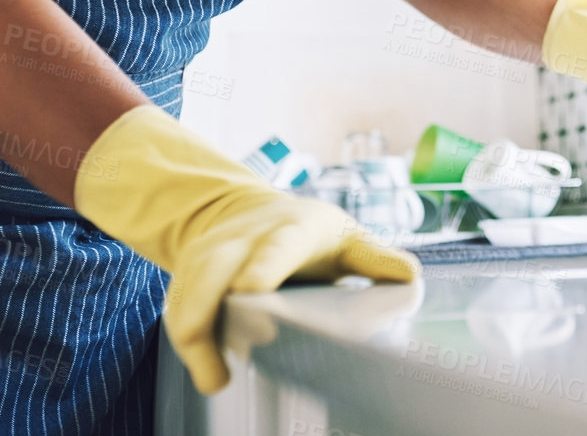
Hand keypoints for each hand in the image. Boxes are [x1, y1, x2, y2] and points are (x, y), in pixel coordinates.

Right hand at [75, 106, 417, 393]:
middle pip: (216, 265)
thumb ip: (375, 260)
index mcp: (292, 227)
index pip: (276, 245)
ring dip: (194, 331)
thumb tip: (409, 277)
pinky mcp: (189, 269)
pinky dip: (184, 334)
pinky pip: (176, 301)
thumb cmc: (308, 234)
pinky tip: (203, 367)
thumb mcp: (347, 238)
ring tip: (213, 377)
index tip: (251, 290)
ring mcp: (213, 250)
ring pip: (189, 286)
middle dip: (207, 302)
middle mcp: (246, 235)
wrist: (246, 209)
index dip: (263, 266)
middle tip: (210, 349)